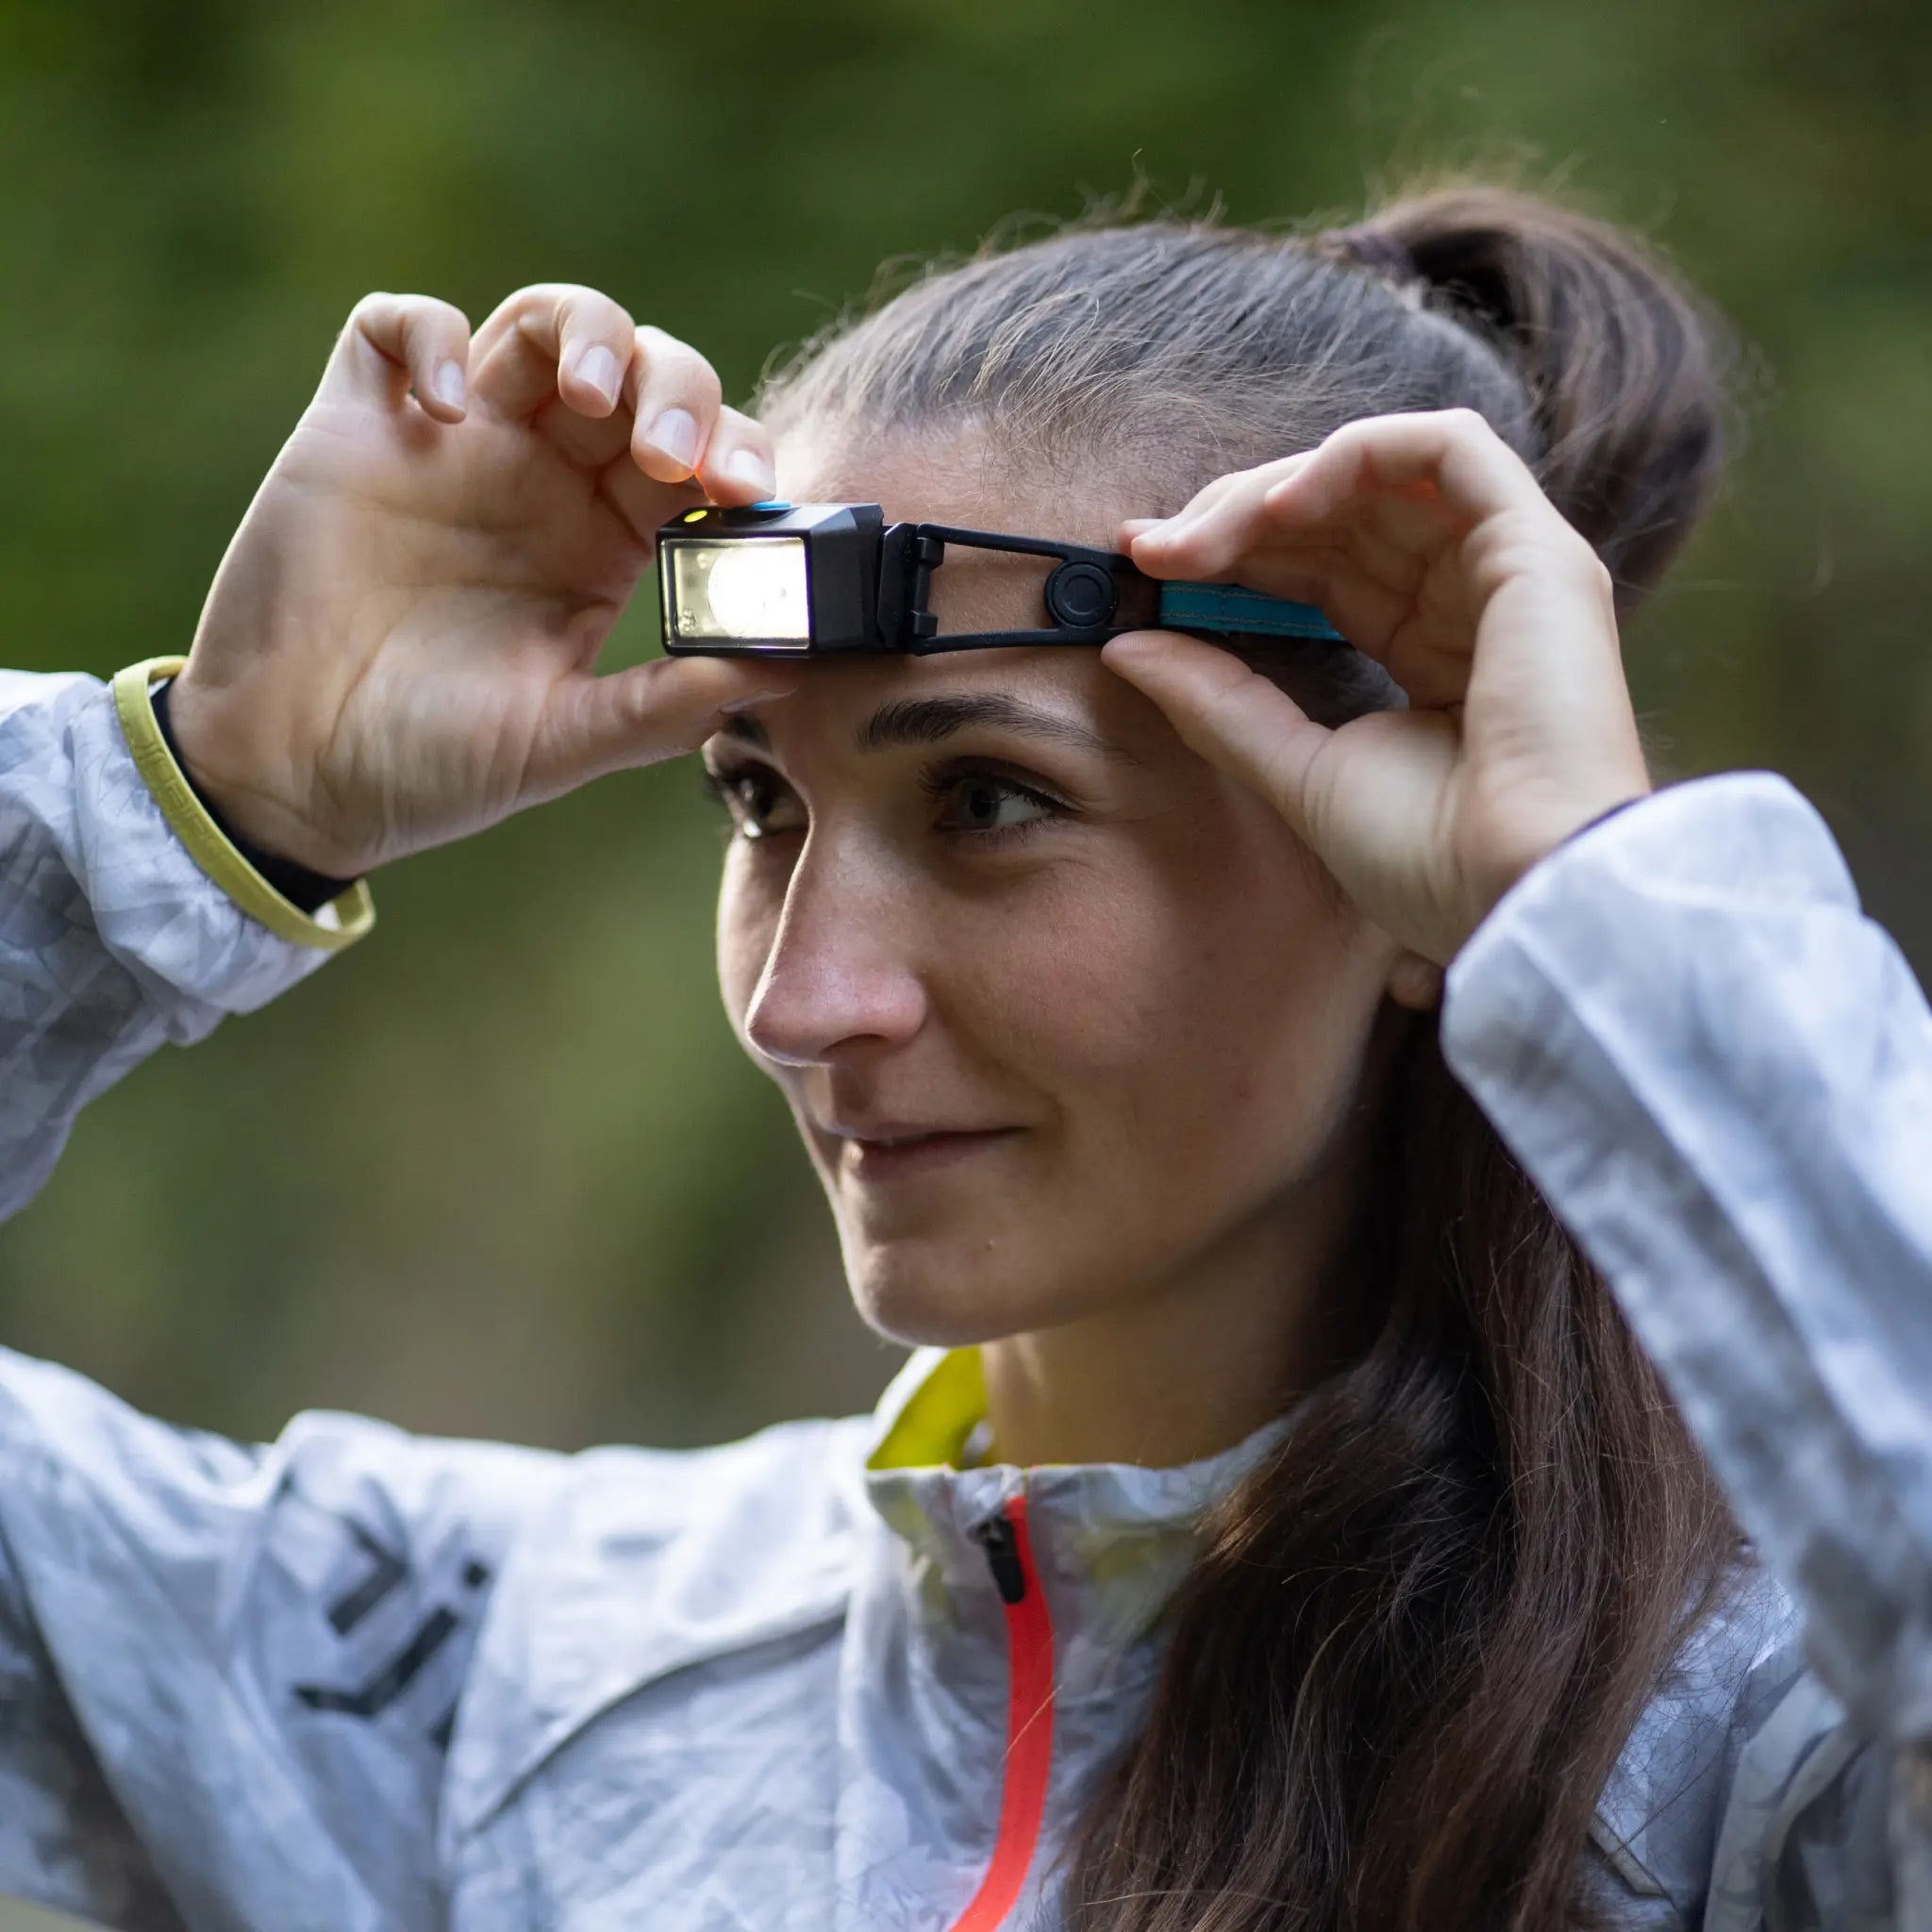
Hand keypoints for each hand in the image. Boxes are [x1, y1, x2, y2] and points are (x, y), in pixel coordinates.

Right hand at [166, 285, 800, 877]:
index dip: (733, 456)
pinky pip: (395, 326)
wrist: (294, 776)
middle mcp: (542, 480)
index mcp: (605, 544)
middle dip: (676, 390)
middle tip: (671, 456)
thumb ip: (666, 703)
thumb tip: (788, 665)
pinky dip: (432, 338)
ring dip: (587, 333)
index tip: (747, 494)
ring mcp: (454, 444)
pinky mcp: (358, 427)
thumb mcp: (564, 741)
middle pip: (639, 373)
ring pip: (540, 326)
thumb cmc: (430, 764)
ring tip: (591, 396)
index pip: (696, 462)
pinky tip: (453, 409)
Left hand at [1102, 407, 1648, 969]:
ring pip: (1378, 472)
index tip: (1145, 564)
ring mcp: (1506, 570)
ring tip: (1202, 538)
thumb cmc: (1427, 859)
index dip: (1231, 552)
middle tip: (1152, 548)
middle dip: (1235, 517)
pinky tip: (1283, 508)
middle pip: (1339, 513)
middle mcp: (1467, 599)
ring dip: (1275, 490)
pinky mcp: (1536, 550)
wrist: (1515, 894)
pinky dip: (1357, 455)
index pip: (1318, 568)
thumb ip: (1218, 703)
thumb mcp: (1296, 769)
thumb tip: (1126, 648)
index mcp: (1426, 652)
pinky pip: (1448, 447)